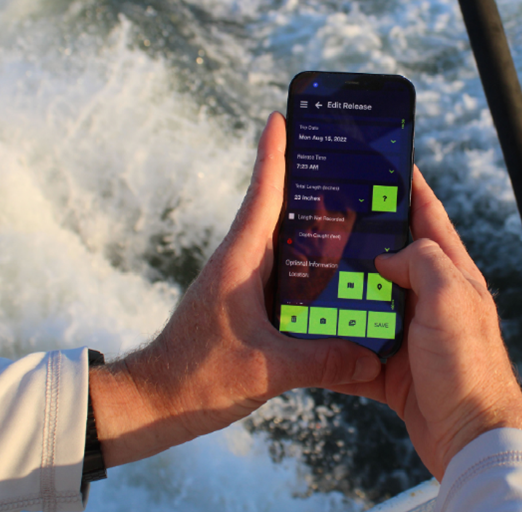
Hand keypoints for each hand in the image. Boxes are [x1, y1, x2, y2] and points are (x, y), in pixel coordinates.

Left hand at [89, 112, 382, 466]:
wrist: (151, 404)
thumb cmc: (194, 379)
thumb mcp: (265, 370)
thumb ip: (320, 359)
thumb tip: (370, 356)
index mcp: (239, 262)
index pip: (261, 195)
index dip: (273, 155)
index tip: (280, 117)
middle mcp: (240, 265)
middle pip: (277, 213)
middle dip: (307, 187)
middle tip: (344, 167)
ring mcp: (240, 286)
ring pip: (282, 248)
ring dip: (311, 232)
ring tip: (353, 218)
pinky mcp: (243, 309)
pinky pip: (282, 280)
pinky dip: (308, 273)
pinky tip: (335, 282)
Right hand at [338, 167, 521, 479]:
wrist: (468, 438)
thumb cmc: (470, 368)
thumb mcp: (450, 300)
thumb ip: (422, 263)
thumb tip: (387, 255)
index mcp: (452, 275)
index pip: (429, 217)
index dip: (409, 186)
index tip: (385, 162)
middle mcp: (431, 299)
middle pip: (391, 257)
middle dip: (361, 238)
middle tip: (326, 217)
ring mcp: (411, 334)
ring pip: (367, 302)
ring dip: (341, 292)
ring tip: (307, 273)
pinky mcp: (392, 367)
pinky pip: (355, 348)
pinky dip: (334, 343)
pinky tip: (310, 335)